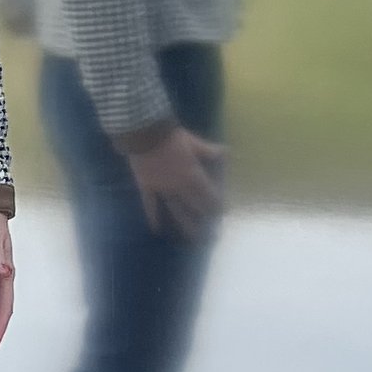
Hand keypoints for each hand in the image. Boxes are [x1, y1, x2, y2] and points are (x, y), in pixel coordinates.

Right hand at [127, 126, 224, 240]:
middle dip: (205, 219)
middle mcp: (179, 188)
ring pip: (176, 211)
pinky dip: (153, 217)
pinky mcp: (147, 188)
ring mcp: (162, 190)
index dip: (217, 205)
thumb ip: (209, 151)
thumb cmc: (170, 136)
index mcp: (192, 176)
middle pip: (195, 207)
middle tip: (212, 233)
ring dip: (185, 224)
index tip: (222, 214)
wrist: (144, 133)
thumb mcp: (193, 142)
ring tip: (193, 238)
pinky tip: (157, 229)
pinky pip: (150, 205)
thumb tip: (227, 152)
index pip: (208, 195)